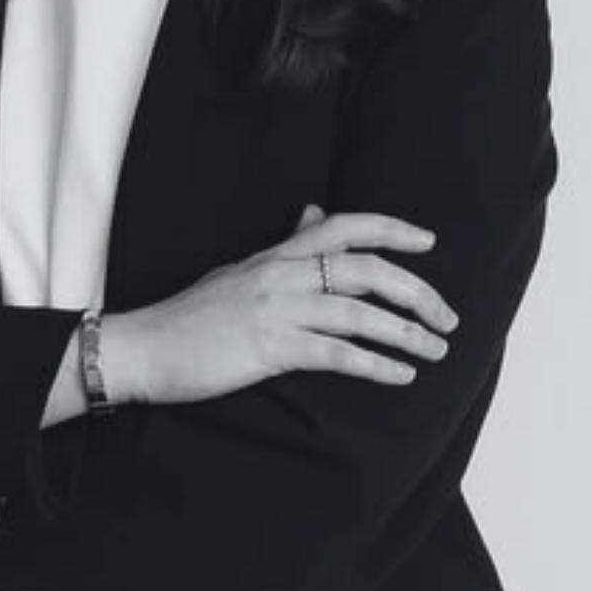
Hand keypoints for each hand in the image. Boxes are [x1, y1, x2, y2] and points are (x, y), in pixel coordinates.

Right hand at [118, 202, 455, 405]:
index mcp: (276, 254)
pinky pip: (338, 355)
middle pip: (367, 269)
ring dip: (407, 334)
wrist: (143, 348)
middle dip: (417, 292)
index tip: (429, 242)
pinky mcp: (270, 348)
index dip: (392, 230)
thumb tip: (313, 214)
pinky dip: (376, 365)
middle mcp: (282, 274)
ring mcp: (277, 310)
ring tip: (436, 351)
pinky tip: (400, 377)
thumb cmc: (189, 316)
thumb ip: (283, 247)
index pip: (344, 226)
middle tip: (448, 317)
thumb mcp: (239, 271)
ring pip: (360, 313)